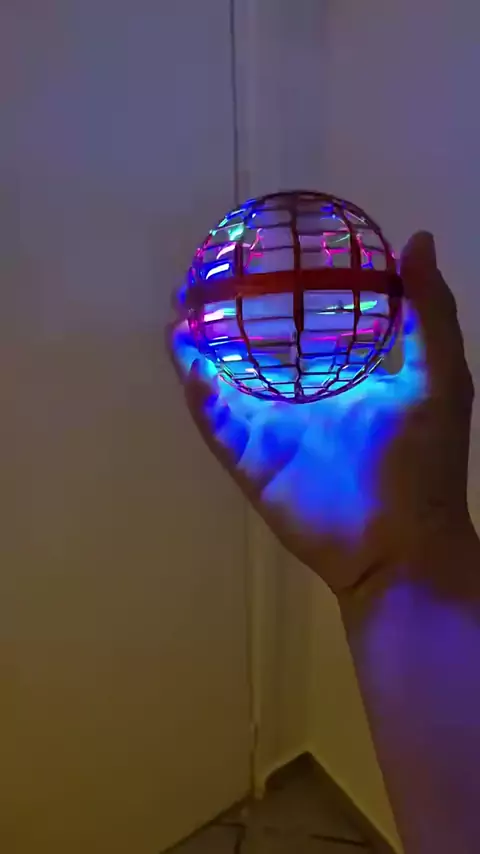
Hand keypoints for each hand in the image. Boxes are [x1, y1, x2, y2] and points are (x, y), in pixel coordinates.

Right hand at [169, 233, 472, 593]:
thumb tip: (415, 241)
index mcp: (338, 380)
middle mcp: (298, 401)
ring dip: (196, 351)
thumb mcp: (439, 377)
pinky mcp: (250, 463)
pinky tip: (189, 361)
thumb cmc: (425, 462)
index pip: (299, 329)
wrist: (404, 546)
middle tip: (202, 280)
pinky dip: (199, 396)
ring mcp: (269, 432)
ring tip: (180, 313)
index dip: (277, 293)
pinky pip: (216, 425)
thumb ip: (428, 313)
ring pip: (221, 385)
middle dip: (221, 319)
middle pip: (248, 353)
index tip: (261, 253)